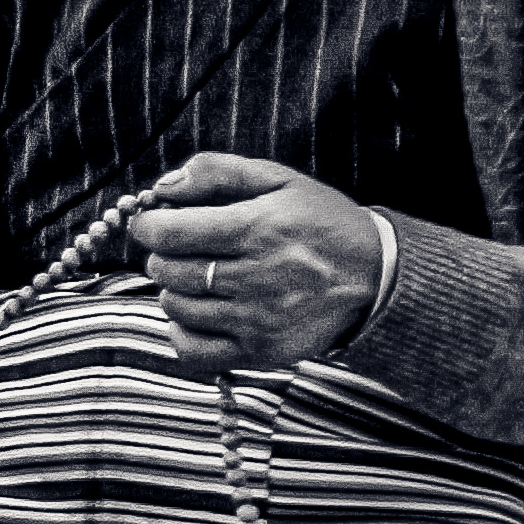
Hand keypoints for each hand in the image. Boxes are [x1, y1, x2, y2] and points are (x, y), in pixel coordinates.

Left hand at [123, 151, 385, 377]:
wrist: (376, 274)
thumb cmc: (320, 221)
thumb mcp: (277, 179)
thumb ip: (216, 172)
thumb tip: (162, 186)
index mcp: (258, 230)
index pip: (169, 233)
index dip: (148, 225)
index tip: (152, 223)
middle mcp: (257, 279)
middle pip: (169, 270)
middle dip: (163, 255)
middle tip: (183, 248)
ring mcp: (259, 321)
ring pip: (176, 307)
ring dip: (175, 289)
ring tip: (199, 277)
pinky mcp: (263, 352)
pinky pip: (194, 351)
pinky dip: (183, 331)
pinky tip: (199, 312)